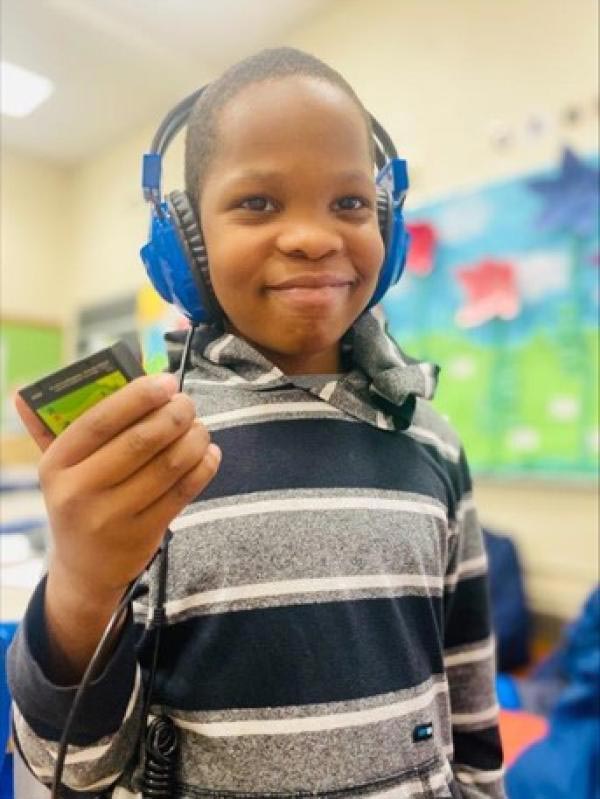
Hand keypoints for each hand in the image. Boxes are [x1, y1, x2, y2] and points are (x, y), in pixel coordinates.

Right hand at [16, 373, 220, 601]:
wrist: (84, 569)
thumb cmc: (78, 500)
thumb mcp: (61, 468)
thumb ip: (51, 427)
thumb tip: (24, 393)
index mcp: (57, 464)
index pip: (100, 420)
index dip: (137, 397)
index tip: (165, 381)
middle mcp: (80, 491)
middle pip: (140, 441)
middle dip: (173, 415)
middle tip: (187, 404)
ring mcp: (113, 516)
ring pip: (168, 465)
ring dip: (194, 439)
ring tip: (199, 427)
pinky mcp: (143, 535)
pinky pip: (183, 493)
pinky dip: (203, 467)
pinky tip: (209, 453)